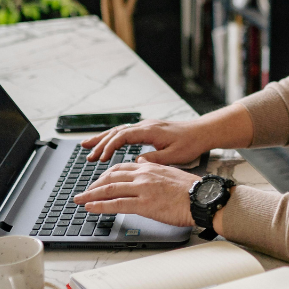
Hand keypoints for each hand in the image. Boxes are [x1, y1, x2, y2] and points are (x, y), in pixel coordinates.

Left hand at [73, 162, 196, 227]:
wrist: (202, 198)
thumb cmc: (191, 190)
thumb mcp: (170, 174)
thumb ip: (155, 173)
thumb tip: (145, 173)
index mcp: (150, 167)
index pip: (121, 168)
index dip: (105, 176)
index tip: (98, 183)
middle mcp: (144, 175)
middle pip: (111, 177)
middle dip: (94, 185)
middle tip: (84, 192)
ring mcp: (143, 189)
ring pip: (110, 189)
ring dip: (91, 195)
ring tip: (79, 200)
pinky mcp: (144, 204)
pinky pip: (116, 204)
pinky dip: (100, 206)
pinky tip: (91, 208)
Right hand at [79, 105, 255, 163]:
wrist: (202, 132)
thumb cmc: (191, 143)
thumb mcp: (175, 155)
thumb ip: (155, 159)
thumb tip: (137, 162)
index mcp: (150, 131)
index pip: (123, 136)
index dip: (109, 147)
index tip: (100, 159)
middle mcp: (146, 126)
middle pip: (116, 131)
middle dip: (99, 142)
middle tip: (86, 154)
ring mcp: (146, 126)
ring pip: (119, 130)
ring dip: (103, 139)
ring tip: (88, 148)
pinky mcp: (148, 130)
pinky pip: (126, 132)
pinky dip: (113, 138)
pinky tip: (107, 145)